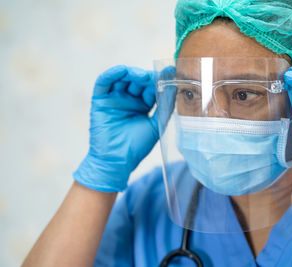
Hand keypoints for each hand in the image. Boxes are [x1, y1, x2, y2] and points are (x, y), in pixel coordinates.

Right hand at [73, 65, 157, 191]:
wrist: (117, 161)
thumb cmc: (136, 147)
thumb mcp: (156, 124)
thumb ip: (165, 106)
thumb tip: (175, 85)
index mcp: (142, 105)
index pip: (150, 88)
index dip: (158, 80)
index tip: (169, 72)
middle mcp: (128, 100)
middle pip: (137, 81)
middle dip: (146, 77)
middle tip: (154, 76)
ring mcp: (114, 99)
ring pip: (122, 79)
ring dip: (131, 73)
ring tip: (141, 76)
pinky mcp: (100, 101)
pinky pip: (104, 83)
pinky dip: (112, 74)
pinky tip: (122, 70)